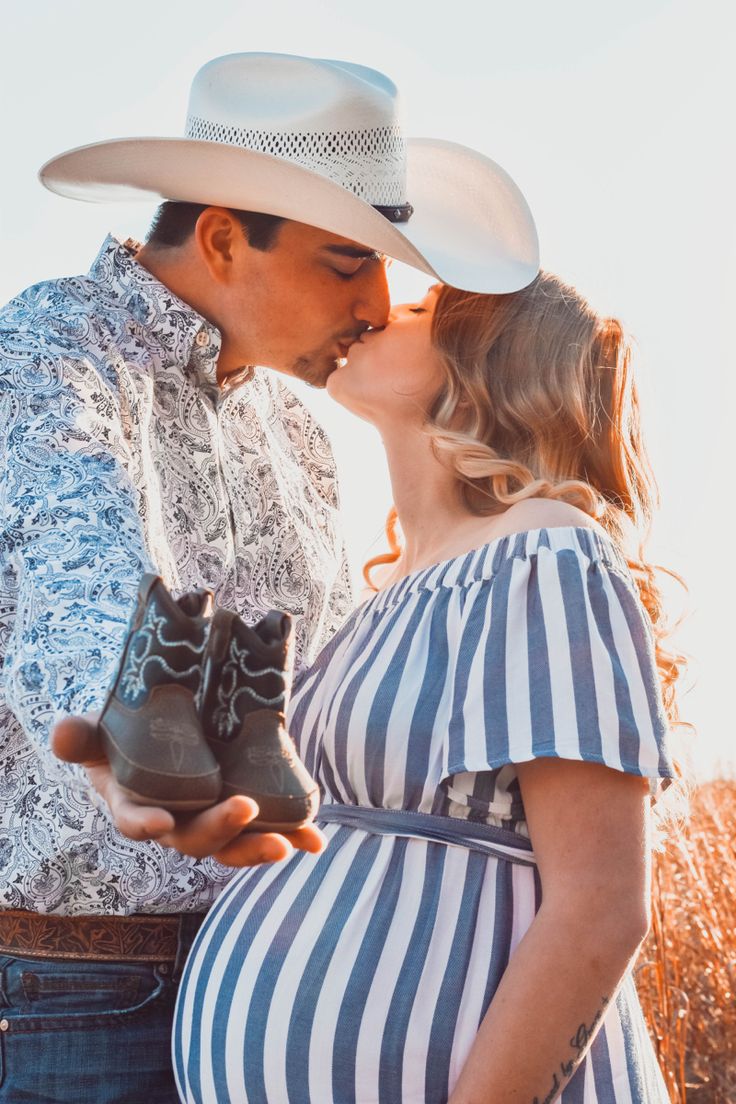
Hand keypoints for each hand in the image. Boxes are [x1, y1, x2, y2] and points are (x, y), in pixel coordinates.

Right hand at [52, 713, 326, 865]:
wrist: (157, 732)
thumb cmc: (120, 736)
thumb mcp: (97, 732)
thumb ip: (80, 735)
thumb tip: (63, 731)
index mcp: (134, 804)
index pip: (136, 820)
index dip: (146, 822)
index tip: (161, 821)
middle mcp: (175, 820)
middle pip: (195, 837)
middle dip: (220, 828)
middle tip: (243, 808)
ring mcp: (210, 817)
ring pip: (234, 843)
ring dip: (260, 844)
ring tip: (288, 844)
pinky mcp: (244, 807)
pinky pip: (267, 828)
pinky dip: (292, 834)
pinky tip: (314, 840)